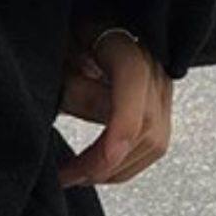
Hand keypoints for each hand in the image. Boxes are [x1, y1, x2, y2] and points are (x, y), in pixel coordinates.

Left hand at [58, 24, 173, 188]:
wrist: (78, 38)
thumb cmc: (60, 45)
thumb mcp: (55, 59)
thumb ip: (75, 88)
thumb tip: (108, 130)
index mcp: (119, 41)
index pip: (132, 78)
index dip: (121, 124)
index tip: (100, 161)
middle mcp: (151, 62)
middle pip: (147, 122)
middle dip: (106, 162)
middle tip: (67, 177)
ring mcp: (160, 86)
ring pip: (154, 142)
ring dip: (115, 170)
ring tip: (76, 177)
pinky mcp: (159, 106)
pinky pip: (152, 144)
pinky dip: (124, 165)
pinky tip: (95, 170)